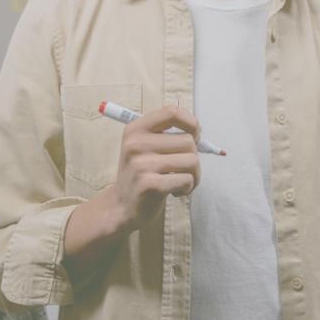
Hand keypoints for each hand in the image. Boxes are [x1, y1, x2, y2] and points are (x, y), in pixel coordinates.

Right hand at [100, 105, 201, 235]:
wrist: (122, 206)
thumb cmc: (142, 174)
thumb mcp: (145, 147)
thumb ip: (167, 135)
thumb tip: (197, 132)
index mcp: (135, 129)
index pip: (172, 112)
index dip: (191, 123)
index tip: (195, 136)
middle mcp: (136, 144)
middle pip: (188, 141)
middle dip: (194, 158)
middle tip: (183, 170)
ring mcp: (141, 165)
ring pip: (192, 161)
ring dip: (194, 175)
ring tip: (180, 182)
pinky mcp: (150, 185)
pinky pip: (187, 179)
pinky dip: (188, 187)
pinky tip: (175, 192)